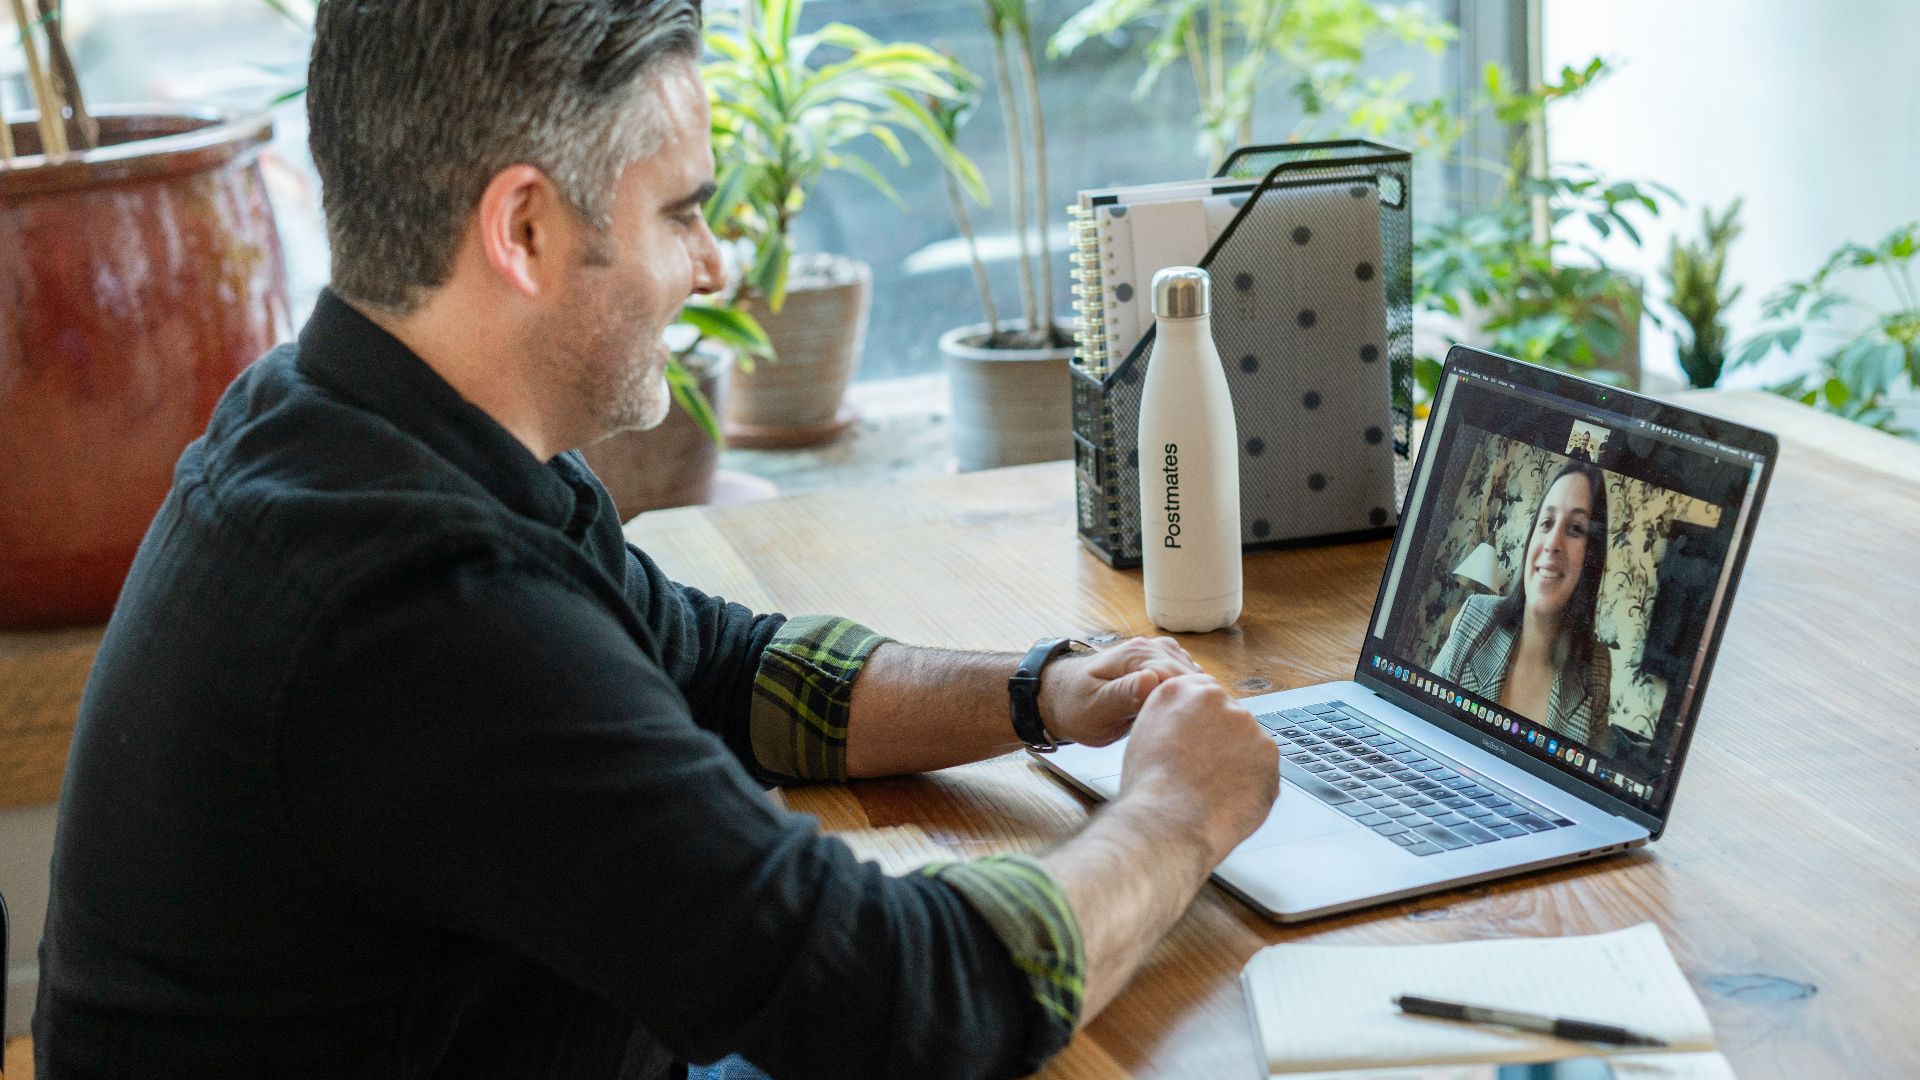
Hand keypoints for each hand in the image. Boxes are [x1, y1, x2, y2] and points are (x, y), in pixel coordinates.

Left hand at [1037, 636, 1202, 746]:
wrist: (1061, 697)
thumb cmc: (1075, 706)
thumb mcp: (1096, 708)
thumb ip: (1124, 695)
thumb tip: (1152, 681)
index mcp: (1137, 655)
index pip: (1181, 678)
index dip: (1190, 706)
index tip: (1192, 731)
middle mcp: (1152, 648)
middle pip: (1192, 678)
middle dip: (1196, 705)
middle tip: (1192, 737)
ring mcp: (1159, 655)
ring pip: (1194, 679)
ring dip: (1194, 702)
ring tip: (1188, 729)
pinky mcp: (1162, 665)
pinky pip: (1188, 681)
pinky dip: (1189, 698)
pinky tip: (1182, 718)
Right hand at [1116, 673, 1277, 861]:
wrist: (1167, 821)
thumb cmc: (1149, 789)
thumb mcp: (1144, 735)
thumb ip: (1171, 718)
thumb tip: (1190, 724)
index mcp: (1179, 690)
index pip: (1203, 693)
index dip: (1203, 722)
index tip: (1202, 740)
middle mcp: (1216, 698)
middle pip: (1229, 715)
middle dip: (1223, 740)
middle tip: (1205, 771)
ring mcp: (1246, 724)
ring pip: (1249, 741)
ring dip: (1239, 761)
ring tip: (1213, 789)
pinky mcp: (1269, 752)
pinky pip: (1263, 767)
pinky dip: (1253, 782)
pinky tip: (1229, 797)